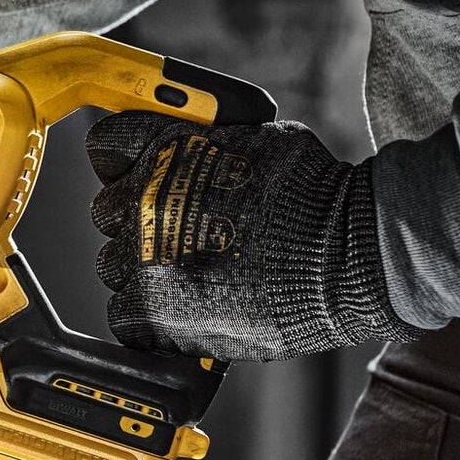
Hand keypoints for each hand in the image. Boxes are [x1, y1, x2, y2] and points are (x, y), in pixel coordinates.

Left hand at [84, 113, 414, 358]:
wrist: (352, 254)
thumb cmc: (319, 196)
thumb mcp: (258, 139)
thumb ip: (208, 144)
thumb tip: (193, 145)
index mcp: (165, 149)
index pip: (107, 147)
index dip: (126, 164)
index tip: (141, 178)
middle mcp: (144, 199)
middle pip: (107, 211)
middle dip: (138, 222)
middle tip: (183, 237)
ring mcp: (144, 257)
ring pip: (112, 267)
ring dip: (144, 272)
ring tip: (197, 279)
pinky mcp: (155, 311)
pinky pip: (123, 318)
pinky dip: (149, 320)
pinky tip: (186, 312)